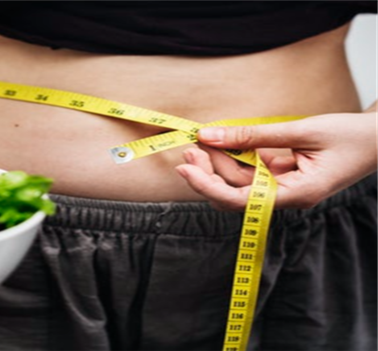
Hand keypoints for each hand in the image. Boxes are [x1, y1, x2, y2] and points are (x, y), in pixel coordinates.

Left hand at [175, 112, 377, 210]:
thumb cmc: (350, 136)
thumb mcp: (300, 130)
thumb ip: (253, 135)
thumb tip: (209, 135)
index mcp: (296, 195)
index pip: (239, 201)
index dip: (208, 186)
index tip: (185, 169)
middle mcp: (286, 197)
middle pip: (235, 191)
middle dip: (209, 170)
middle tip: (190, 146)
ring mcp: (284, 187)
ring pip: (241, 180)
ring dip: (219, 161)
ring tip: (201, 139)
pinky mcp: (283, 177)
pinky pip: (252, 170)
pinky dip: (237, 155)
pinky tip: (222, 141)